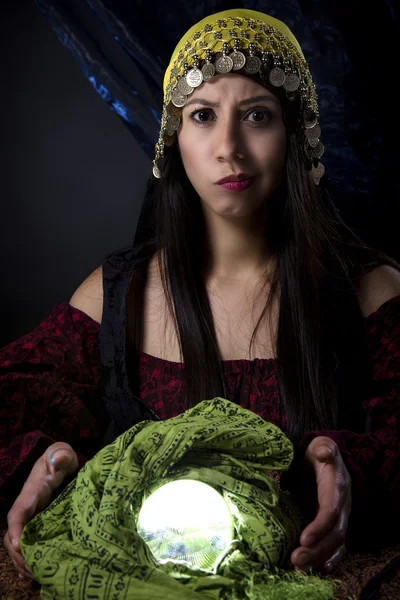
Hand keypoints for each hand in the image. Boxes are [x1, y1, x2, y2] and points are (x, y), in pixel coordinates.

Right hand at [3, 442, 77, 579]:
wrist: (59, 461)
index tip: (20, 546)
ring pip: (18, 543)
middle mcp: (25, 509)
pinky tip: (30, 574)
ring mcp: (30, 518)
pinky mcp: (37, 523)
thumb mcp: (62, 455)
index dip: (16, 530)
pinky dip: (25, 559)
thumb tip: (60, 458)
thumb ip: (61, 456)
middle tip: (31, 570)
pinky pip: (26, 543)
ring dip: (22, 561)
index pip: (17, 514)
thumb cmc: (60, 459)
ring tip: (33, 576)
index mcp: (30, 494)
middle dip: (18, 554)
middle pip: (13, 535)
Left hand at [290, 436, 350, 572]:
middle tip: (295, 560)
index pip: (331, 511)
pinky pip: (337, 546)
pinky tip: (318, 569)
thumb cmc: (319, 453)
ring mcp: (340, 518)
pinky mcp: (334, 525)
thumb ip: (324, 447)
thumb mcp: (320, 445)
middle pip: (334, 534)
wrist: (325, 458)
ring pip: (335, 544)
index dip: (320, 526)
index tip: (304, 539)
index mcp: (338, 488)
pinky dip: (329, 559)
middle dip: (316, 549)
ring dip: (318, 557)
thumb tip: (324, 452)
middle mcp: (343, 507)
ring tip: (298, 567)